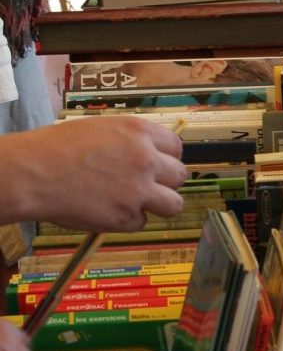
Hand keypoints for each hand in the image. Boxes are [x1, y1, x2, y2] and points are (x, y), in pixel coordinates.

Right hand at [9, 117, 187, 231]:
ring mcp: (139, 190)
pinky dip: (128, 220)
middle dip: (167, 182)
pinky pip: (141, 222)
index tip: (160, 165)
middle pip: (180, 176)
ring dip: (159, 205)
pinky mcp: (126, 217)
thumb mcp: (103, 128)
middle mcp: (146, 160)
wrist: (34, 172)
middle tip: (148, 186)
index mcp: (140, 132)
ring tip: (138, 203)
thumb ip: (131, 140)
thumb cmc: (58, 147)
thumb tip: (150, 152)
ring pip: (174, 204)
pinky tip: (108, 210)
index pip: (176, 147)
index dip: (168, 158)